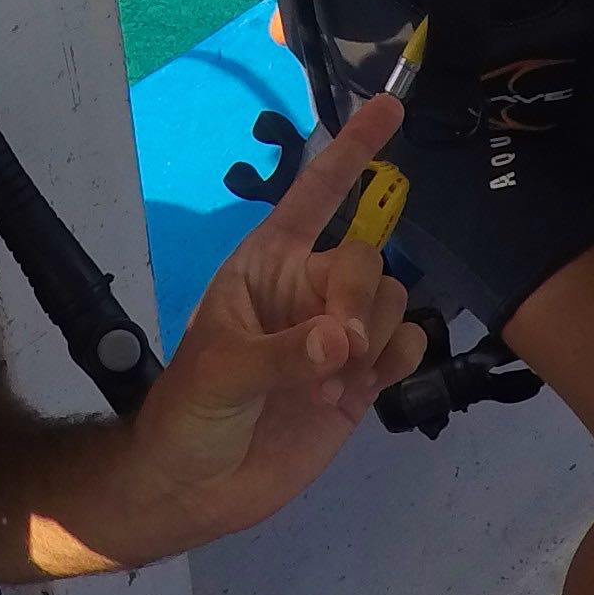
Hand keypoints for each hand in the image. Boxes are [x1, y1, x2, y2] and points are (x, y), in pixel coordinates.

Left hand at [127, 92, 422, 543]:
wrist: (194, 488)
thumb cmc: (188, 414)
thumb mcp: (220, 374)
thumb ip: (283, 354)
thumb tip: (344, 338)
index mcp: (265, 266)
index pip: (314, 195)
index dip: (350, 151)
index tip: (390, 106)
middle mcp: (307, 290)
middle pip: (368, 260)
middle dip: (358, 299)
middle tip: (333, 348)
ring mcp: (337, 335)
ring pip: (392, 303)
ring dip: (372, 340)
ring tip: (327, 382)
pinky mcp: (361, 380)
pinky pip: (406, 347)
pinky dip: (394, 363)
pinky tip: (358, 389)